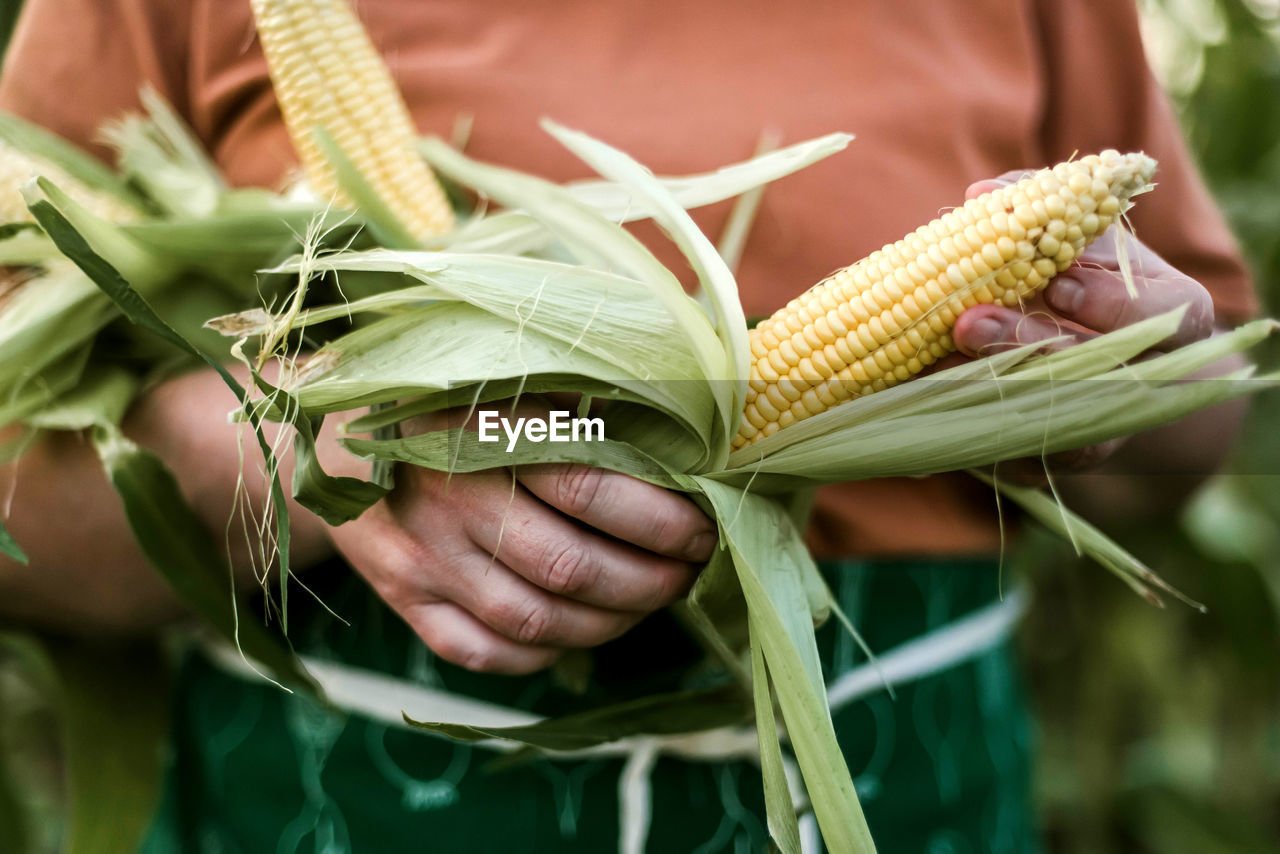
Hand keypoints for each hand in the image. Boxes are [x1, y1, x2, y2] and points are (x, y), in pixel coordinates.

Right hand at [328, 402, 714, 674]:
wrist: (333, 432)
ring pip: (535, 621)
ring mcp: (421, 557)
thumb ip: (586, 406)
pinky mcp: (401, 596)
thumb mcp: (510, 377)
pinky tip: (576, 628)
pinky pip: (484, 653)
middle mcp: (448, 499)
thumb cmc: (451, 399)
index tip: (703, 527)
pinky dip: (543, 653)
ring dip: (610, 623)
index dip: (661, 520)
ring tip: (646, 601)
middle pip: (570, 567)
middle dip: (651, 581)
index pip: (590, 489)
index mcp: (485, 430)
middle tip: (687, 571)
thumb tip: (686, 443)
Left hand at [949, 172, 1215, 481]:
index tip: (1055, 282)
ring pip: (1052, 421)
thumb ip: (1041, 210)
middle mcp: (1148, 380)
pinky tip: (929, 406)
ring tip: (935, 361)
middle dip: (1029, 345)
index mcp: (1174, 316)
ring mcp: (1104, 428)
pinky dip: (970, 430)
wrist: (1099, 365)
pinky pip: (1015, 458)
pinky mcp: (1055, 462)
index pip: (1160, 313)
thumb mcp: (1083, 240)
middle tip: (968, 323)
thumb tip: (982, 193)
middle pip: (1095, 374)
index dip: (1107, 302)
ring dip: (990, 389)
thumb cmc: (1092, 282)